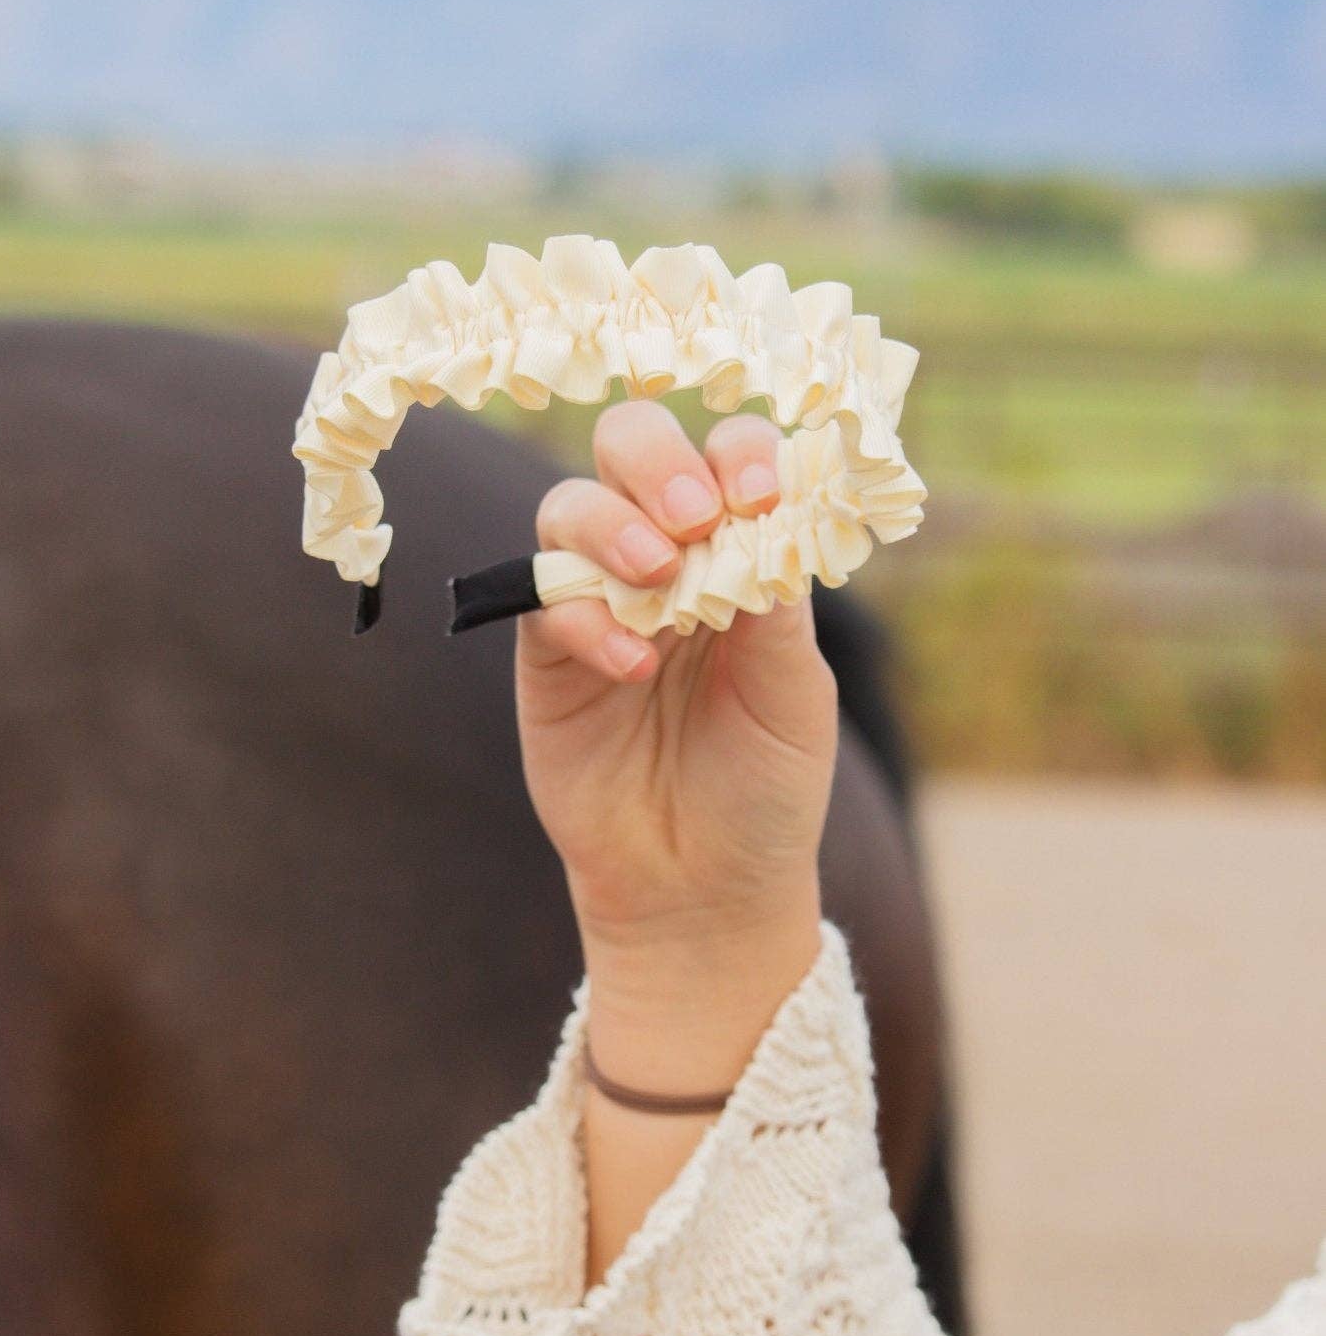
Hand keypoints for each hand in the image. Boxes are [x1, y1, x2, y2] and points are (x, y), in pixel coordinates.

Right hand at [516, 401, 837, 1091]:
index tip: (761, 496)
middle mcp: (665, 556)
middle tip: (695, 513)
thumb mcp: (794, 692)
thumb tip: (761, 516)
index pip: (730, 456)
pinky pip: (542, 596)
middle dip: (658, 460)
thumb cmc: (765, 786)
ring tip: (659, 582)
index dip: (742, 454)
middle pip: (632, 446)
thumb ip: (775, 601)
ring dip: (615, 525)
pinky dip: (584, 615)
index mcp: (739, 550)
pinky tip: (632, 665)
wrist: (705, 889)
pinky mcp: (547, 655)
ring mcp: (599, 599)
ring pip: (571, 505)